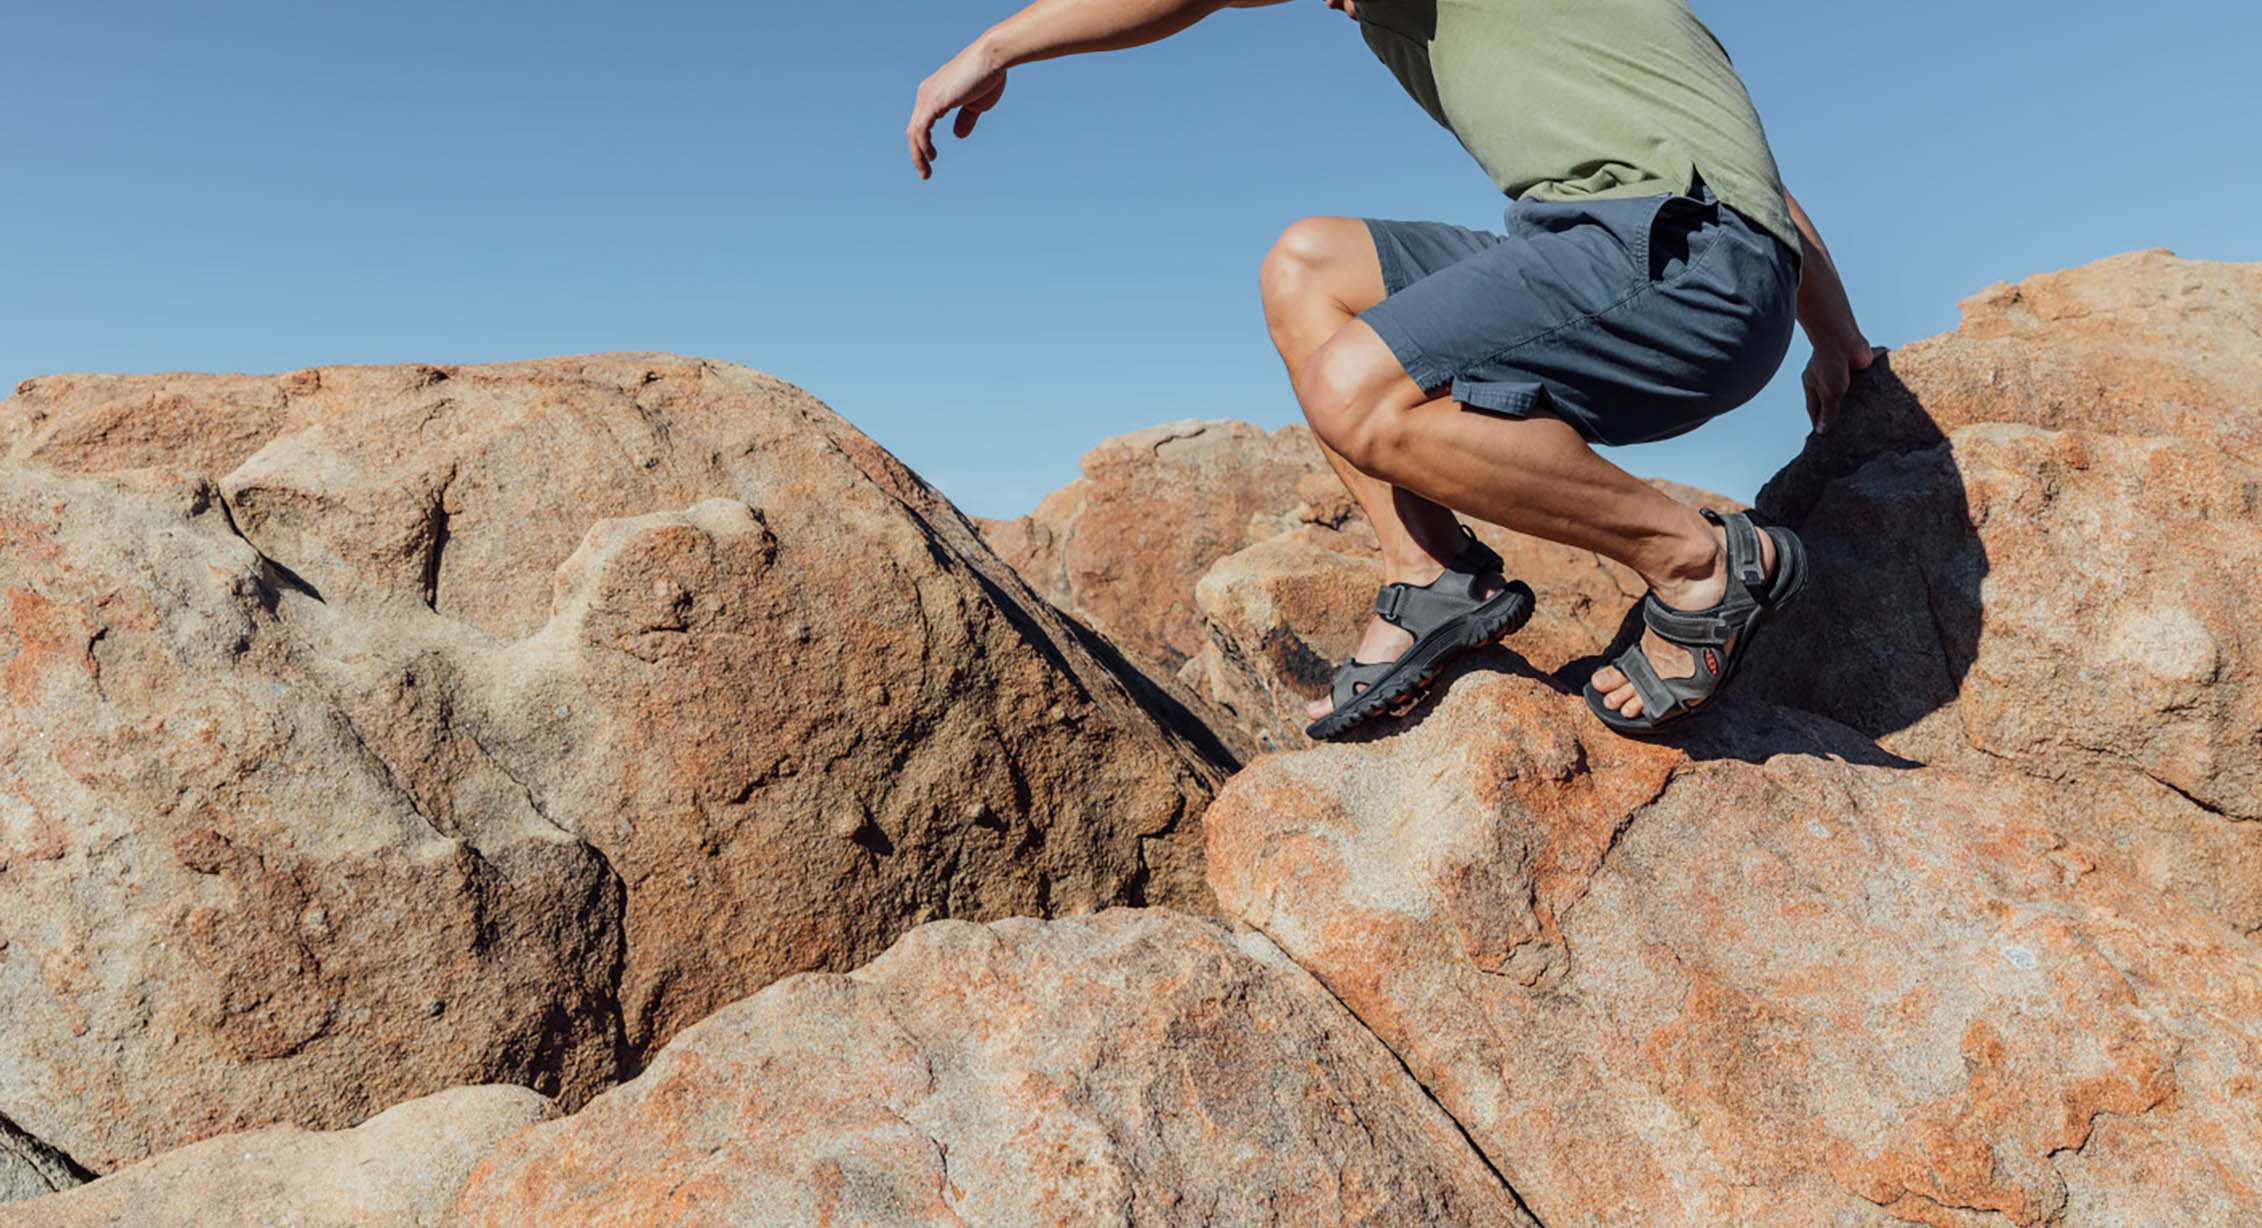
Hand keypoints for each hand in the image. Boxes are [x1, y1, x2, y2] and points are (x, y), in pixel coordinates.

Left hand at [908, 43, 1008, 179]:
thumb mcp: (976, 104)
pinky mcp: (933, 102)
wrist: (992, 57)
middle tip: (925, 172)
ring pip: (914, 132)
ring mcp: (927, 96)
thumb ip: (965, 119)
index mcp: (934, 92)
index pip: (922, 121)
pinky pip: (921, 130)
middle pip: (914, 128)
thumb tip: (958, 135)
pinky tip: (930, 157)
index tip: (931, 158)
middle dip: (917, 152)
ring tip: (926, 171)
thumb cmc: (988, 76)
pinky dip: (922, 146)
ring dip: (918, 154)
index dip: (923, 142)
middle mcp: (926, 93)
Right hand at [1802, 336, 1879, 437]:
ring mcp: (1843, 372)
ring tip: (1864, 419)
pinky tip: (1877, 400)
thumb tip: (1822, 431)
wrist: (1844, 338)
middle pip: (1831, 400)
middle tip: (1844, 431)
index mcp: (1813, 384)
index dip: (1818, 421)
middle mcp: (1827, 378)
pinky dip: (1870, 388)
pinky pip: (1865, 380)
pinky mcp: (1860, 367)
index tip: (1823, 436)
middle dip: (1837, 413)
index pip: (1814, 408)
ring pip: (1849, 392)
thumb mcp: (1829, 393)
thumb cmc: (1829, 363)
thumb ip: (1828, 412)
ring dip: (1855, 402)